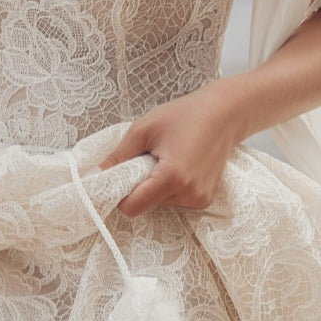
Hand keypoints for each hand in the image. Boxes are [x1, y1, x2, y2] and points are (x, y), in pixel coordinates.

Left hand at [97, 81, 243, 218]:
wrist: (226, 113)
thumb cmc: (185, 115)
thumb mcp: (144, 129)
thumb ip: (118, 156)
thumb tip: (94, 175)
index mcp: (172, 177)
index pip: (133, 207)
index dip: (120, 195)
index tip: (119, 177)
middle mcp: (188, 194)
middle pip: (146, 204)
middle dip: (139, 186)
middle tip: (148, 157)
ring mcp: (199, 199)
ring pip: (159, 202)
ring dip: (155, 185)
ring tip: (167, 157)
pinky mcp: (204, 199)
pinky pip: (174, 199)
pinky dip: (169, 186)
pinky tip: (179, 163)